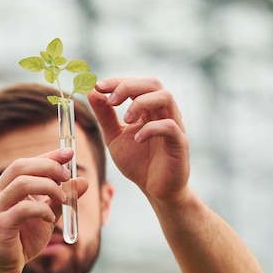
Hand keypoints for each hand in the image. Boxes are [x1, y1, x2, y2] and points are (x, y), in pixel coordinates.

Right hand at [0, 148, 88, 272]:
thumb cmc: (21, 241)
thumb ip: (61, 198)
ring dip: (49, 187)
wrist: (1, 270)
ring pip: (22, 183)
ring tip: (63, 198)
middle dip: (49, 166)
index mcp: (3, 187)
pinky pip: (24, 208)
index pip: (25, 162)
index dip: (49, 155)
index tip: (70, 152)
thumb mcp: (46, 215)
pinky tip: (50, 218)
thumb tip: (83, 180)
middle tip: (68, 175)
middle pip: (21, 166)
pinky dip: (42, 209)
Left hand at [88, 77, 189, 204]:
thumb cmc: (138, 163)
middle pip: (153, 83)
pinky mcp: (180, 143)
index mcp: (149, 109)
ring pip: (166, 97)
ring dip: (141, 103)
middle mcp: (164, 112)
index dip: (117, 81)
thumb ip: (105, 116)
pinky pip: (170, 126)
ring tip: (126, 120)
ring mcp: (174, 126)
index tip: (98, 87)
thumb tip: (92, 91)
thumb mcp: (114, 137)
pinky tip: (137, 139)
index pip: (136, 83)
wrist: (156, 190)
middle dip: (129, 86)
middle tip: (111, 100)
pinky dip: (151, 129)